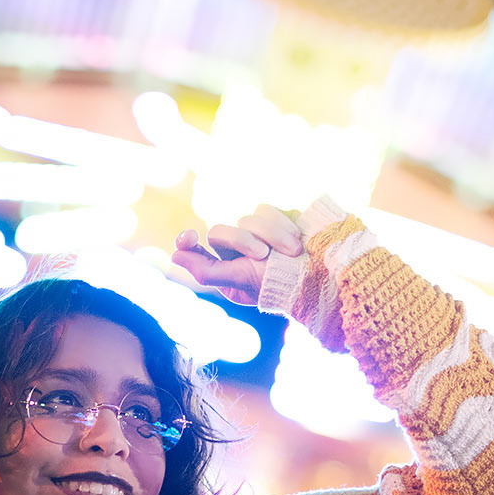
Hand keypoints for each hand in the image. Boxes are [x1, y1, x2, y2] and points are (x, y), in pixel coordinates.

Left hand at [171, 204, 302, 307]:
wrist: (319, 272)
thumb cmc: (278, 284)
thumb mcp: (240, 283)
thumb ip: (207, 271)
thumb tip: (175, 255)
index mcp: (223, 271)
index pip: (194, 250)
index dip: (187, 242)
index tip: (188, 237)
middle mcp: (234, 251)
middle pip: (219, 232)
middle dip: (242, 241)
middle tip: (262, 255)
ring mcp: (254, 233)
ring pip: (245, 219)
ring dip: (270, 235)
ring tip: (291, 251)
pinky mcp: (272, 219)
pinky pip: (264, 210)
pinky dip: (280, 225)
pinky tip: (296, 239)